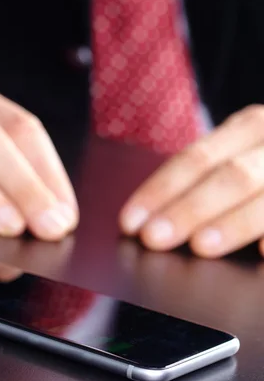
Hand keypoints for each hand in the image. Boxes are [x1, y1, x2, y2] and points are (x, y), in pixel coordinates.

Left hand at [119, 105, 263, 256]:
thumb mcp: (243, 152)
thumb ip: (210, 177)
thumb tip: (157, 216)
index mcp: (248, 127)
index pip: (195, 159)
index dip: (160, 191)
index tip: (130, 221)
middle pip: (228, 176)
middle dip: (189, 209)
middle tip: (155, 238)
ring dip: (232, 222)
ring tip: (201, 245)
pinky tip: (262, 252)